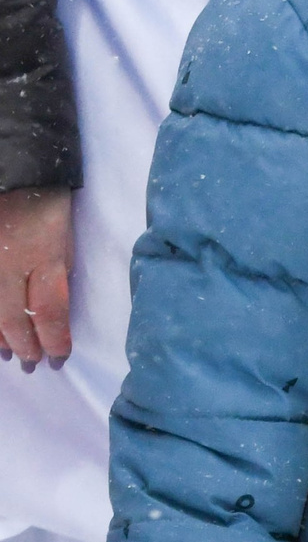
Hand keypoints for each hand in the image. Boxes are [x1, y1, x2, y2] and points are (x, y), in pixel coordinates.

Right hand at [0, 186, 71, 368]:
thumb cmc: (48, 208)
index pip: (49, 313)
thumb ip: (57, 277)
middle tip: (32, 366)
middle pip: (14, 320)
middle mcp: (9, 266)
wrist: (16, 176)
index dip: (54, 342)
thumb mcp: (64, 243)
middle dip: (25, 347)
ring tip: (8, 357)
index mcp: (44, 259)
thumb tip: (51, 314)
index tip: (60, 359)